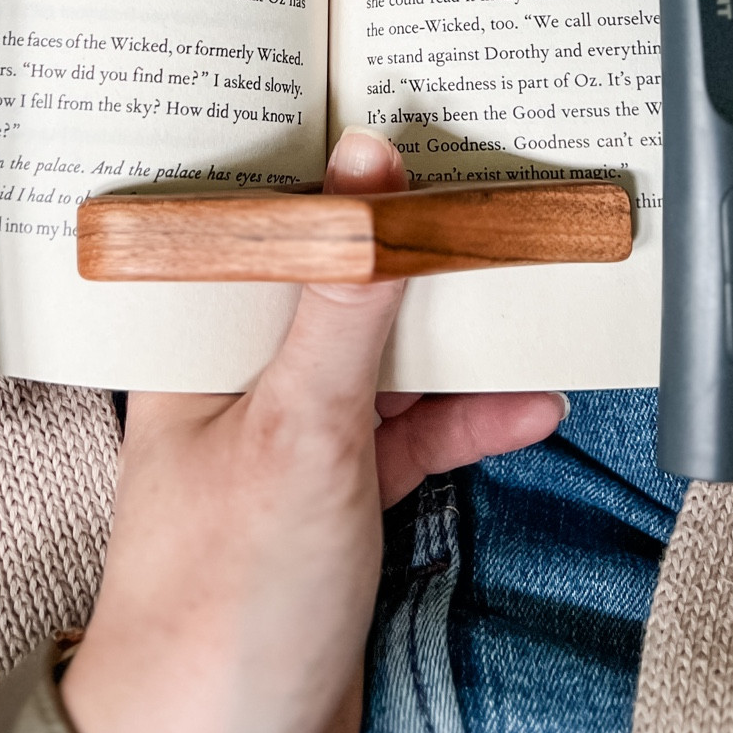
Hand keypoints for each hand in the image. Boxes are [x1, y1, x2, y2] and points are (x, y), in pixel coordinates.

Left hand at [61, 128, 566, 732]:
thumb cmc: (223, 604)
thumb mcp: (301, 429)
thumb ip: (344, 300)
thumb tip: (369, 172)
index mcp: (199, 343)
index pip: (272, 227)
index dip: (340, 175)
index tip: (418, 128)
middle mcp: (238, 381)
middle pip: (337, 287)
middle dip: (416, 254)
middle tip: (498, 201)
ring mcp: (288, 442)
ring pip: (382, 359)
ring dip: (455, 338)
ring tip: (533, 288)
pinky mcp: (333, 503)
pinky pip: (408, 435)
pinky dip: (465, 419)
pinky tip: (531, 401)